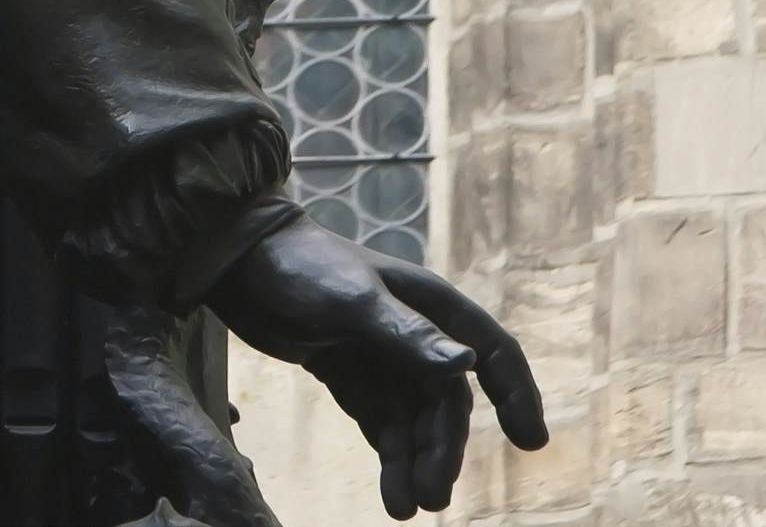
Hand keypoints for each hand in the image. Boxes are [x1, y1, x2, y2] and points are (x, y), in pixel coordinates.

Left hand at [206, 215, 546, 517]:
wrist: (235, 263)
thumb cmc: (299, 268)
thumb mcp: (352, 300)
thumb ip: (407, 334)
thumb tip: (468, 366)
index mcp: (430, 305)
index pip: (492, 350)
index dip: (517, 393)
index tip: (530, 442)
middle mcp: (415, 333)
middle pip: (446, 402)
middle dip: (443, 450)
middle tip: (431, 498)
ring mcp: (383, 356)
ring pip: (413, 420)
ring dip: (413, 462)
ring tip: (403, 508)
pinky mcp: (350, 374)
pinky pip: (381, 423)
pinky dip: (388, 455)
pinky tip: (390, 490)